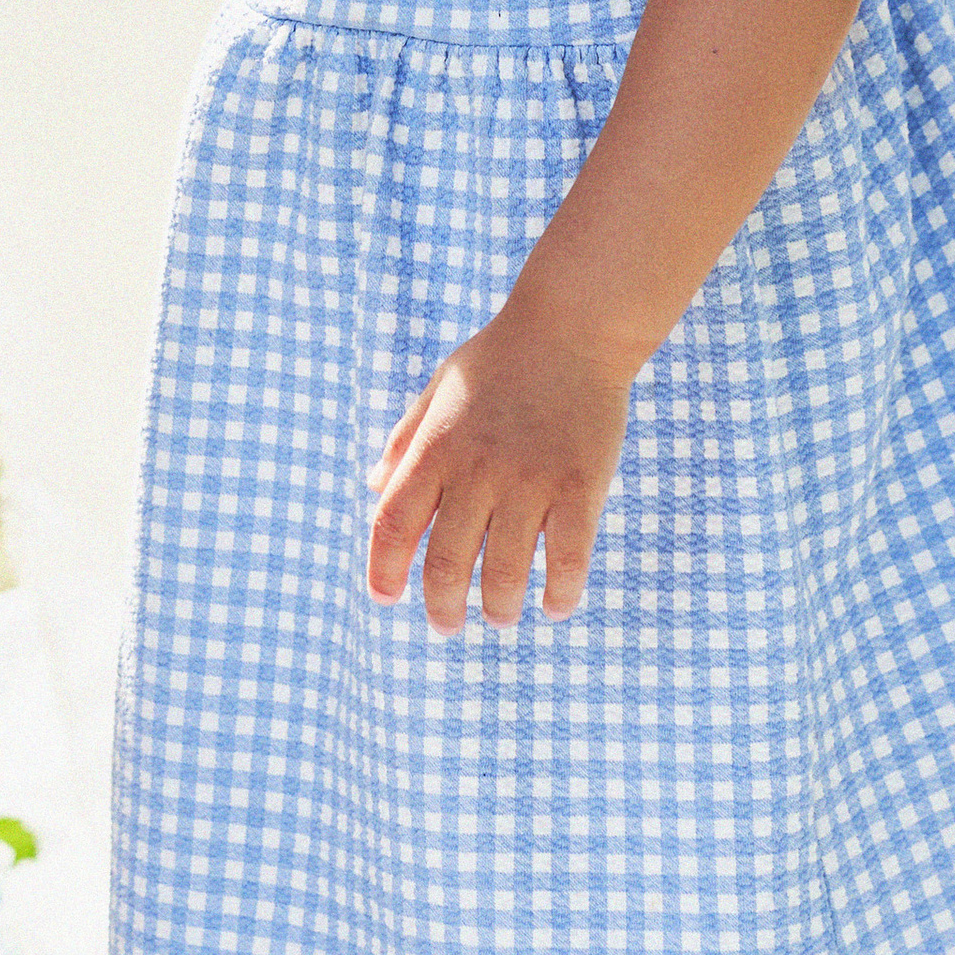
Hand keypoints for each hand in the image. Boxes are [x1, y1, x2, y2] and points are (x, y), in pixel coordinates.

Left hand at [369, 309, 631, 631]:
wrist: (572, 328)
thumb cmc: (499, 359)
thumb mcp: (438, 390)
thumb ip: (405, 440)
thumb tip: (373, 487)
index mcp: (435, 449)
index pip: (394, 524)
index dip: (383, 570)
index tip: (385, 599)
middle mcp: (477, 472)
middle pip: (446, 563)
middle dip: (441, 607)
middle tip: (445, 627)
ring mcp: (530, 482)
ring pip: (505, 573)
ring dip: (499, 609)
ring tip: (499, 618)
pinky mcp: (581, 487)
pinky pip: (568, 559)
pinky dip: (559, 594)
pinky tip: (554, 608)